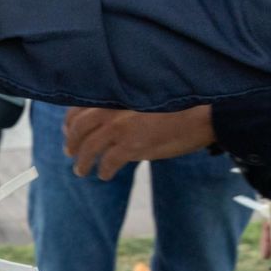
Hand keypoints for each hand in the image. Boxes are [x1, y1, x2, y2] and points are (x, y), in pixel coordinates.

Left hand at [63, 106, 215, 179]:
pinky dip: (103, 171)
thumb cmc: (178, 105)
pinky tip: (104, 175)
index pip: (80, 107)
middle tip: (70, 153)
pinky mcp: (132, 146)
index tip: (68, 132)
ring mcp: (121, 127)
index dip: (70, 122)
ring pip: (89, 148)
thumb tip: (109, 123)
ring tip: (81, 170)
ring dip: (82, 162)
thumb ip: (123, 107)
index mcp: (115, 95)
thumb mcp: (144, 98)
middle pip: (79, 128)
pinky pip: (108, 163)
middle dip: (71, 143)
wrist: (202, 114)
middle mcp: (113, 108)